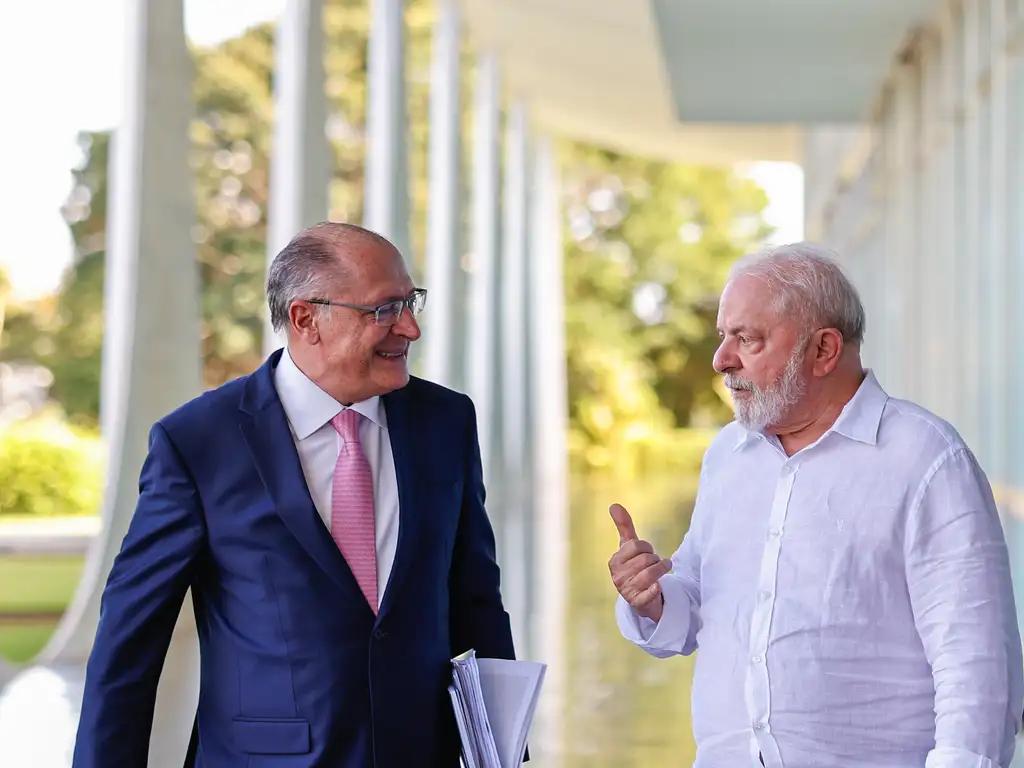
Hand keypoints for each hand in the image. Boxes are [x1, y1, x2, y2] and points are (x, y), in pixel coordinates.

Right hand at [607, 503, 671, 621]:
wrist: (641, 595)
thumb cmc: (635, 567)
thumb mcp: (629, 547)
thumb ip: (624, 526)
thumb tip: (613, 505)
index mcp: (614, 561)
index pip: (636, 545)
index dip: (647, 547)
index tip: (647, 553)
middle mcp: (618, 576)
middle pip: (646, 559)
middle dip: (655, 559)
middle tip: (654, 564)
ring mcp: (627, 591)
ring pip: (651, 574)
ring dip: (661, 570)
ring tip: (663, 570)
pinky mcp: (638, 603)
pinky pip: (650, 593)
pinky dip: (656, 589)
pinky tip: (658, 587)